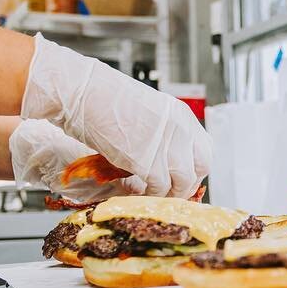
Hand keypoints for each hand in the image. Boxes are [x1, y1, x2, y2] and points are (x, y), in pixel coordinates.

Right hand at [19, 35, 210, 197]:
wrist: (81, 92)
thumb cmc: (103, 98)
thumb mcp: (145, 112)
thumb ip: (161, 132)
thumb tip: (164, 156)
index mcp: (180, 113)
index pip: (205, 148)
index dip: (195, 166)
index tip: (185, 175)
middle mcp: (179, 128)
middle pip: (202, 167)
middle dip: (189, 183)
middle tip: (174, 189)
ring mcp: (165, 144)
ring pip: (184, 182)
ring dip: (171, 193)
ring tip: (156, 195)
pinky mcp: (147, 161)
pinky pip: (159, 188)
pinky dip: (151, 195)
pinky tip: (141, 192)